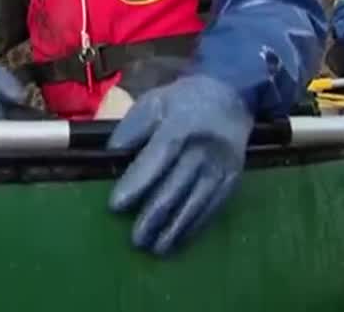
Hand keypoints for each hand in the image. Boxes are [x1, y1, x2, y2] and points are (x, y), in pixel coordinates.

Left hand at [105, 73, 252, 256]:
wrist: (231, 96)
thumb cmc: (183, 102)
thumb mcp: (153, 102)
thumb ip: (131, 128)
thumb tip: (111, 155)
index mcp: (180, 126)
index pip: (157, 158)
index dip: (136, 183)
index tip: (116, 205)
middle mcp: (202, 149)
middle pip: (176, 187)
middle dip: (154, 216)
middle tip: (136, 239)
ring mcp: (220, 165)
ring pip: (195, 202)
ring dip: (175, 229)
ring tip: (156, 248)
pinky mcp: (232, 178)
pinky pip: (212, 206)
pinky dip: (196, 225)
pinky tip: (181, 238)